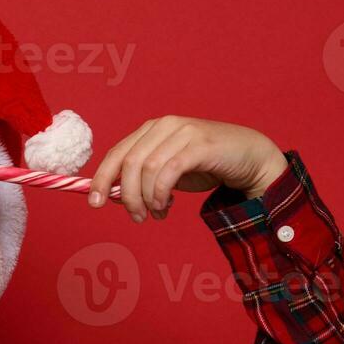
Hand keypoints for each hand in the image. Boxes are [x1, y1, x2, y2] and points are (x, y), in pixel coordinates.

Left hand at [86, 115, 287, 221]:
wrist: (249, 157)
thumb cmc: (206, 164)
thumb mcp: (167, 170)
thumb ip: (142, 178)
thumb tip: (113, 195)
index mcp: (151, 129)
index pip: (116, 153)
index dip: (102, 179)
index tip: (94, 203)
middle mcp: (164, 126)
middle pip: (128, 163)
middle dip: (127, 196)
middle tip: (137, 217)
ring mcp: (183, 132)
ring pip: (148, 169)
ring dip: (148, 199)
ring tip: (157, 214)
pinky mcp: (201, 145)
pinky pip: (169, 171)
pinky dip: (162, 193)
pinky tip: (166, 206)